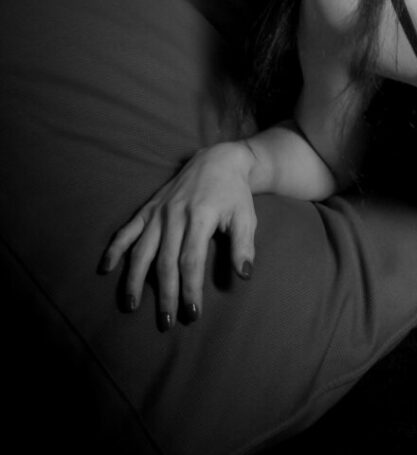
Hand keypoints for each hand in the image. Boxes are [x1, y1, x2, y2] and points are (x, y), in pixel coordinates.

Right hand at [97, 141, 257, 329]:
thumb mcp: (246, 216)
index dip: (190, 289)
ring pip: (141, 250)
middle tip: (166, 321)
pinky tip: (106, 268)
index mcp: (200, 217)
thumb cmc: (234, 193)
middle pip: (165, 262)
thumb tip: (244, 275)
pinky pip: (127, 230)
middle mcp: (174, 215)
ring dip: (134, 280)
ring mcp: (158, 211)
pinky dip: (115, 248)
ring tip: (131, 305)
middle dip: (165, 294)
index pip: (191, 261)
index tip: (192, 313)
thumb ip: (244, 245)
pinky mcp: (149, 208)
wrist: (219, 160)